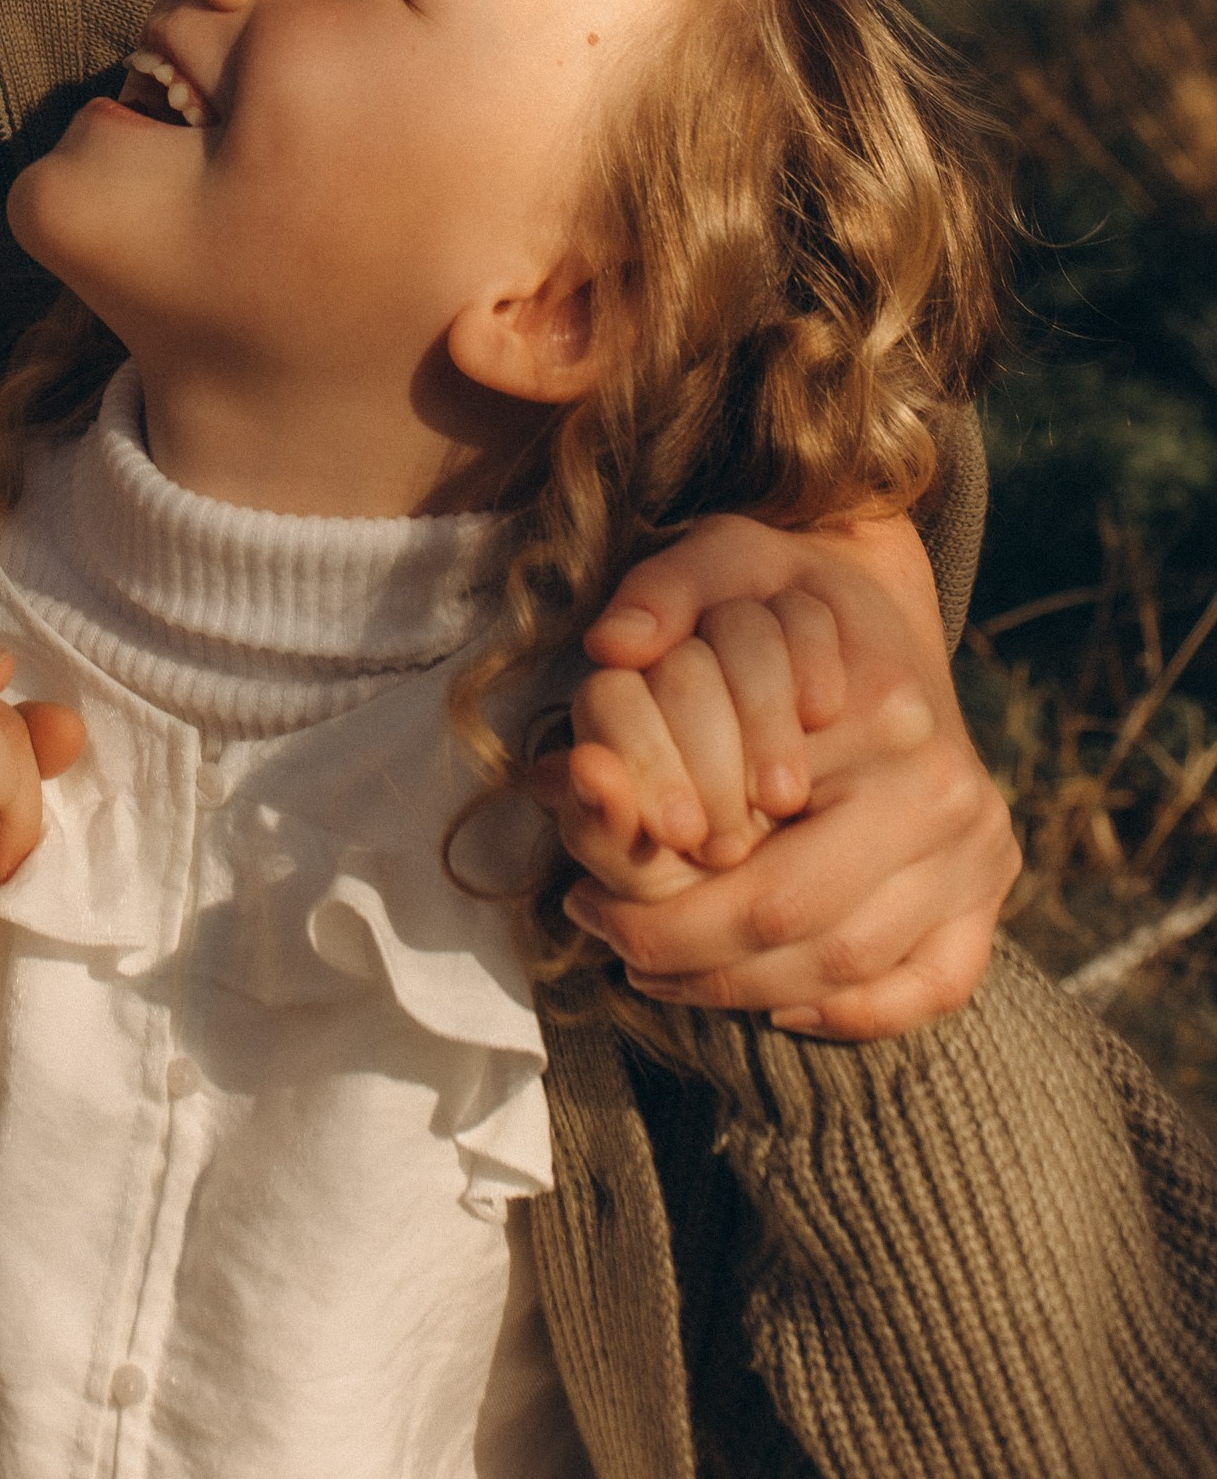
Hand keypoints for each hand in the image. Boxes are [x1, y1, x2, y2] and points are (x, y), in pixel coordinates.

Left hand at [551, 514, 1018, 1036]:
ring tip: (658, 970)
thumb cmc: (782, 590)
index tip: (580, 896)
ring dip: (747, 992)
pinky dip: (856, 1013)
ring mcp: (981, 850)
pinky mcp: (991, 892)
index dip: (657, 896)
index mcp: (889, 719)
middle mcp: (949, 793)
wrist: (877, 606)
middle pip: (807, 928)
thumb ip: (659, 594)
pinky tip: (776, 1004)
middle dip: (692, 957)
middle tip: (611, 944)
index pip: (755, 855)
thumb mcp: (718, 559)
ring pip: (857, 970)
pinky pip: (934, 985)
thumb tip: (610, 647)